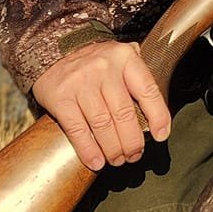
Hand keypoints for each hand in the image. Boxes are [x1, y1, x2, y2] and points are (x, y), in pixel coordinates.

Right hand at [31, 40, 172, 170]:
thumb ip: (138, 76)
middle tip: (134, 155)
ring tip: (117, 160)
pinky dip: (88, 149)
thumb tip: (156, 110)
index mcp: (124, 58)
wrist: (52, 50)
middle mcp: (104, 68)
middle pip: (124, 113)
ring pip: (102, 125)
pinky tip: (96, 161)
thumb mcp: (119, 57)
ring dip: (113, 149)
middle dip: (132, 141)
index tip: (161, 135)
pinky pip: (77, 129)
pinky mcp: (60, 97)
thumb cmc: (93, 61)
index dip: (158, 116)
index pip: (148, 90)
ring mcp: (81, 83)